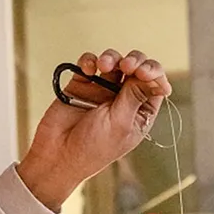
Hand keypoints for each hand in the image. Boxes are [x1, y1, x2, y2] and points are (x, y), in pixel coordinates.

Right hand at [16, 48, 170, 211]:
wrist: (58, 155)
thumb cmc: (92, 148)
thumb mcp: (120, 123)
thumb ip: (134, 95)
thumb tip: (151, 73)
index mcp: (140, 112)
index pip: (156, 84)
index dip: (153, 73)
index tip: (144, 73)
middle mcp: (124, 99)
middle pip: (138, 68)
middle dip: (135, 61)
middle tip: (127, 66)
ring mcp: (103, 90)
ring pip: (114, 61)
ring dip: (111, 58)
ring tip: (103, 65)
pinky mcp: (82, 84)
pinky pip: (89, 63)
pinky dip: (89, 61)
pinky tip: (87, 69)